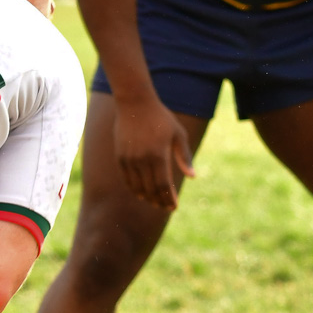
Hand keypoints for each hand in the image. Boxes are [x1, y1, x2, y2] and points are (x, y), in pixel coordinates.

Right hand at [113, 94, 194, 209]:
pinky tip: (141, 193)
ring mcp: (129, 159)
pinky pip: (127, 179)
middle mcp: (142, 159)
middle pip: (151, 189)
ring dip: (147, 197)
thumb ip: (184, 156)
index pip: (164, 184)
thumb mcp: (178, 134)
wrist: (135, 104)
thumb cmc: (161, 118)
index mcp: (159, 154)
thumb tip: (193, 177)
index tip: (174, 206)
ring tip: (154, 202)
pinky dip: (134, 189)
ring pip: (137, 187)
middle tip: (166, 207)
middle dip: (159, 201)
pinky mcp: (120, 157)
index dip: (169, 198)